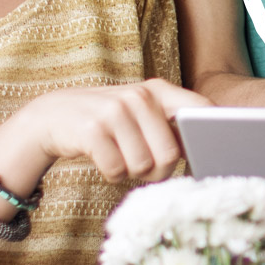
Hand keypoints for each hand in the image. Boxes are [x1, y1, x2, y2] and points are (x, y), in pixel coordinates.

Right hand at [6, 78, 209, 182]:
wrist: (54, 115)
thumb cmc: (110, 121)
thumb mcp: (142, 112)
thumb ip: (172, 126)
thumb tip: (206, 151)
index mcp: (159, 91)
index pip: (200, 110)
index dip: (208, 134)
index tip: (210, 150)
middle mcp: (139, 97)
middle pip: (170, 155)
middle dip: (158, 170)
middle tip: (144, 164)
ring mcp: (114, 112)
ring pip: (142, 166)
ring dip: (131, 172)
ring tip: (119, 155)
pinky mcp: (92, 130)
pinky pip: (116, 170)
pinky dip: (111, 174)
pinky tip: (103, 158)